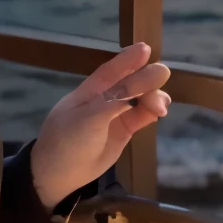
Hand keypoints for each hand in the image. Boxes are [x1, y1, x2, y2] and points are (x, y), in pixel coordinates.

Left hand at [30, 41, 170, 210]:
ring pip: (140, 99)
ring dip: (153, 97)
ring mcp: (114, 115)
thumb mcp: (88, 118)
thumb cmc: (67, 141)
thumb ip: (115, 100)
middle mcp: (104, 99)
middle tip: (164, 73)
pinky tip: (160, 110)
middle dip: (146, 78)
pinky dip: (152, 111)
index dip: (127, 59)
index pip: (111, 71)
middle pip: (130, 83)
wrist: (59, 174)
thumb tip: (143, 83)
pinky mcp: (123, 131)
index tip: (145, 48)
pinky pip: (142, 116)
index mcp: (89, 91)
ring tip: (161, 106)